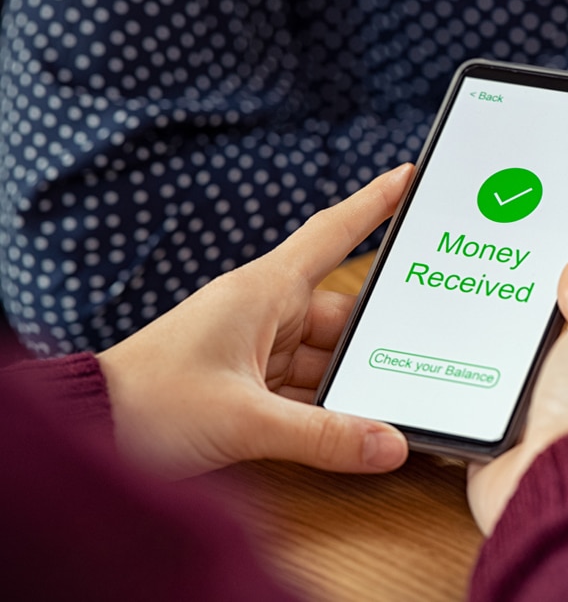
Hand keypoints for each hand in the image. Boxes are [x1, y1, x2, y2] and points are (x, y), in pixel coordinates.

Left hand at [97, 165, 414, 478]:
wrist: (87, 432)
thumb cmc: (147, 405)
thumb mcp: (244, 420)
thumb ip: (323, 436)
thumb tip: (390, 444)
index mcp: (261, 292)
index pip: (331, 234)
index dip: (373, 205)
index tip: (409, 178)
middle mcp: (263, 312)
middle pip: (342, 317)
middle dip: (376, 343)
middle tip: (424, 355)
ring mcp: (255, 348)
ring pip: (326, 358)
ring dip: (351, 384)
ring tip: (390, 407)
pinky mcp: (247, 383)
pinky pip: (305, 388)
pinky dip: (327, 408)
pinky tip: (352, 429)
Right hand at [465, 249, 567, 535]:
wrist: (558, 481)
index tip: (558, 236)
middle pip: (561, 321)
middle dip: (535, 296)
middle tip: (506, 262)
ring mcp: (555, 408)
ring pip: (521, 354)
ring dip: (501, 335)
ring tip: (476, 298)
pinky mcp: (511, 431)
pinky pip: (487, 391)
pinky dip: (473, 374)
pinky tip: (457, 350)